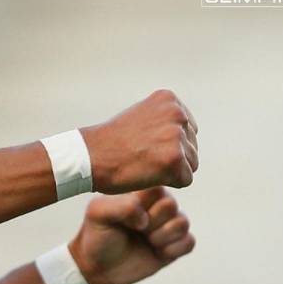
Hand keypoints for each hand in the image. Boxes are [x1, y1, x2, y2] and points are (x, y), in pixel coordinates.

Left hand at [68, 188, 194, 283]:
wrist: (96, 268)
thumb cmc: (96, 236)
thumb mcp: (98, 214)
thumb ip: (122, 205)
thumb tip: (145, 217)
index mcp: (142, 193)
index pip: (158, 189)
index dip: (145, 206)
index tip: (127, 219)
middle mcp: (157, 207)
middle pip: (171, 205)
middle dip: (152, 223)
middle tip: (137, 231)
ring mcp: (167, 226)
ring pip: (182, 223)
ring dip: (162, 237)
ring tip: (146, 242)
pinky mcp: (173, 246)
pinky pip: (189, 242)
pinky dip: (173, 249)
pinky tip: (157, 253)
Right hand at [81, 90, 197, 192]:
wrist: (90, 157)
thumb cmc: (109, 143)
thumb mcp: (139, 116)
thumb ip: (163, 119)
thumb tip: (185, 131)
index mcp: (169, 100)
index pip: (188, 129)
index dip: (168, 145)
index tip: (147, 149)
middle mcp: (177, 114)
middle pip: (192, 146)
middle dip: (172, 158)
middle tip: (144, 161)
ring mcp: (176, 136)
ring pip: (191, 163)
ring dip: (171, 171)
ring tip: (146, 168)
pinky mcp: (174, 159)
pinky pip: (185, 179)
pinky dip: (169, 183)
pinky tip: (148, 177)